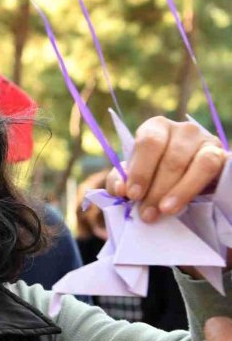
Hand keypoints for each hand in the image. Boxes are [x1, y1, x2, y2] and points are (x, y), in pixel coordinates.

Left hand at [106, 117, 227, 222]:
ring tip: (164, 211)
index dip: (141, 170)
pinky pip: (212, 168)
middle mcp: (183, 129)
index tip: (132, 195)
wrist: (186, 184)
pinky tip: (185, 203)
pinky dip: (195, 187)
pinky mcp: (222, 155)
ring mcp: (206, 140)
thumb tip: (120, 189)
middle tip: (146, 213)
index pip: (149, 142)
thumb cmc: (154, 175)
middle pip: (171, 158)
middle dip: (156, 189)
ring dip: (178, 191)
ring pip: (195, 164)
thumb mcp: (134, 176)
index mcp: (156, 127)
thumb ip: (119, 181)